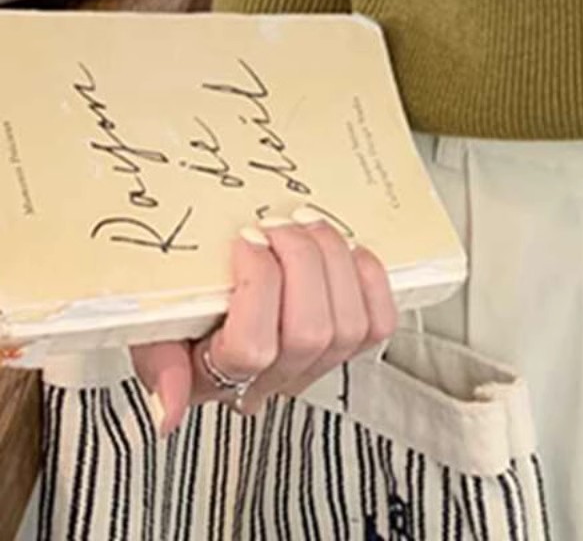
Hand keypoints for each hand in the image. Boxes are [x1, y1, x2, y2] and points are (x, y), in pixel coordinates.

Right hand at [131, 210, 398, 436]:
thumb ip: (157, 366)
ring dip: (334, 261)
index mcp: (216, 376)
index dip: (258, 284)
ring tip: (307, 225)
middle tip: (279, 223)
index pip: (251, 349)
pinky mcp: (349, 344)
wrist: (205, 304)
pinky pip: (378, 323)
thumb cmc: (180, 312)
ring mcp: (314, 366)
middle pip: (310, 333)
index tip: (245, 239)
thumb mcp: (151, 329)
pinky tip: (345, 251)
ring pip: (348, 326)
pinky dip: (369, 279)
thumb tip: (168, 413)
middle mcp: (272, 380)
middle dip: (302, 261)